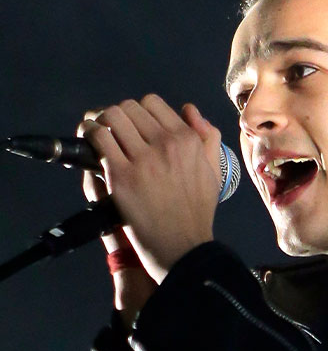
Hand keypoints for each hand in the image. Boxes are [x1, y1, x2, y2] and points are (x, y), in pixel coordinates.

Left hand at [78, 94, 221, 283]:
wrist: (183, 247)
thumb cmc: (197, 213)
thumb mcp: (213, 172)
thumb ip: (207, 138)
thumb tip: (189, 109)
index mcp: (188, 140)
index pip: (153, 103)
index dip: (140, 113)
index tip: (134, 127)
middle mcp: (166, 144)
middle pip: (129, 107)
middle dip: (119, 117)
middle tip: (115, 133)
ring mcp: (143, 159)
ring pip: (112, 117)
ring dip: (102, 123)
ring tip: (100, 137)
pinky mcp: (121, 175)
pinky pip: (99, 139)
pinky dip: (90, 136)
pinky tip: (90, 145)